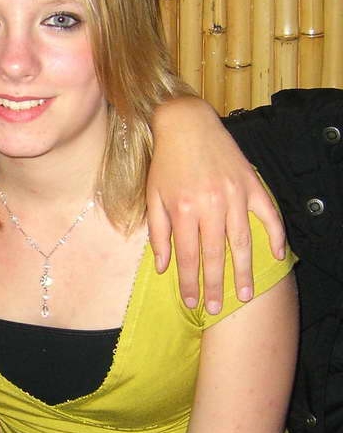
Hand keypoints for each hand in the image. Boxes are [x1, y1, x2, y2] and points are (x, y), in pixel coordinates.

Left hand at [147, 97, 285, 313]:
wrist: (186, 124)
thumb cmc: (166, 163)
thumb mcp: (153, 197)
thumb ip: (158, 234)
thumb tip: (164, 267)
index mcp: (183, 210)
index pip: (188, 257)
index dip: (189, 282)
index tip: (191, 302)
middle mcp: (210, 205)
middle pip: (215, 255)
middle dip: (216, 285)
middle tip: (218, 308)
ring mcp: (234, 194)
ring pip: (243, 242)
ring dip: (245, 271)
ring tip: (247, 294)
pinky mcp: (251, 183)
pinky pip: (268, 213)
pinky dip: (275, 234)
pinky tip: (278, 255)